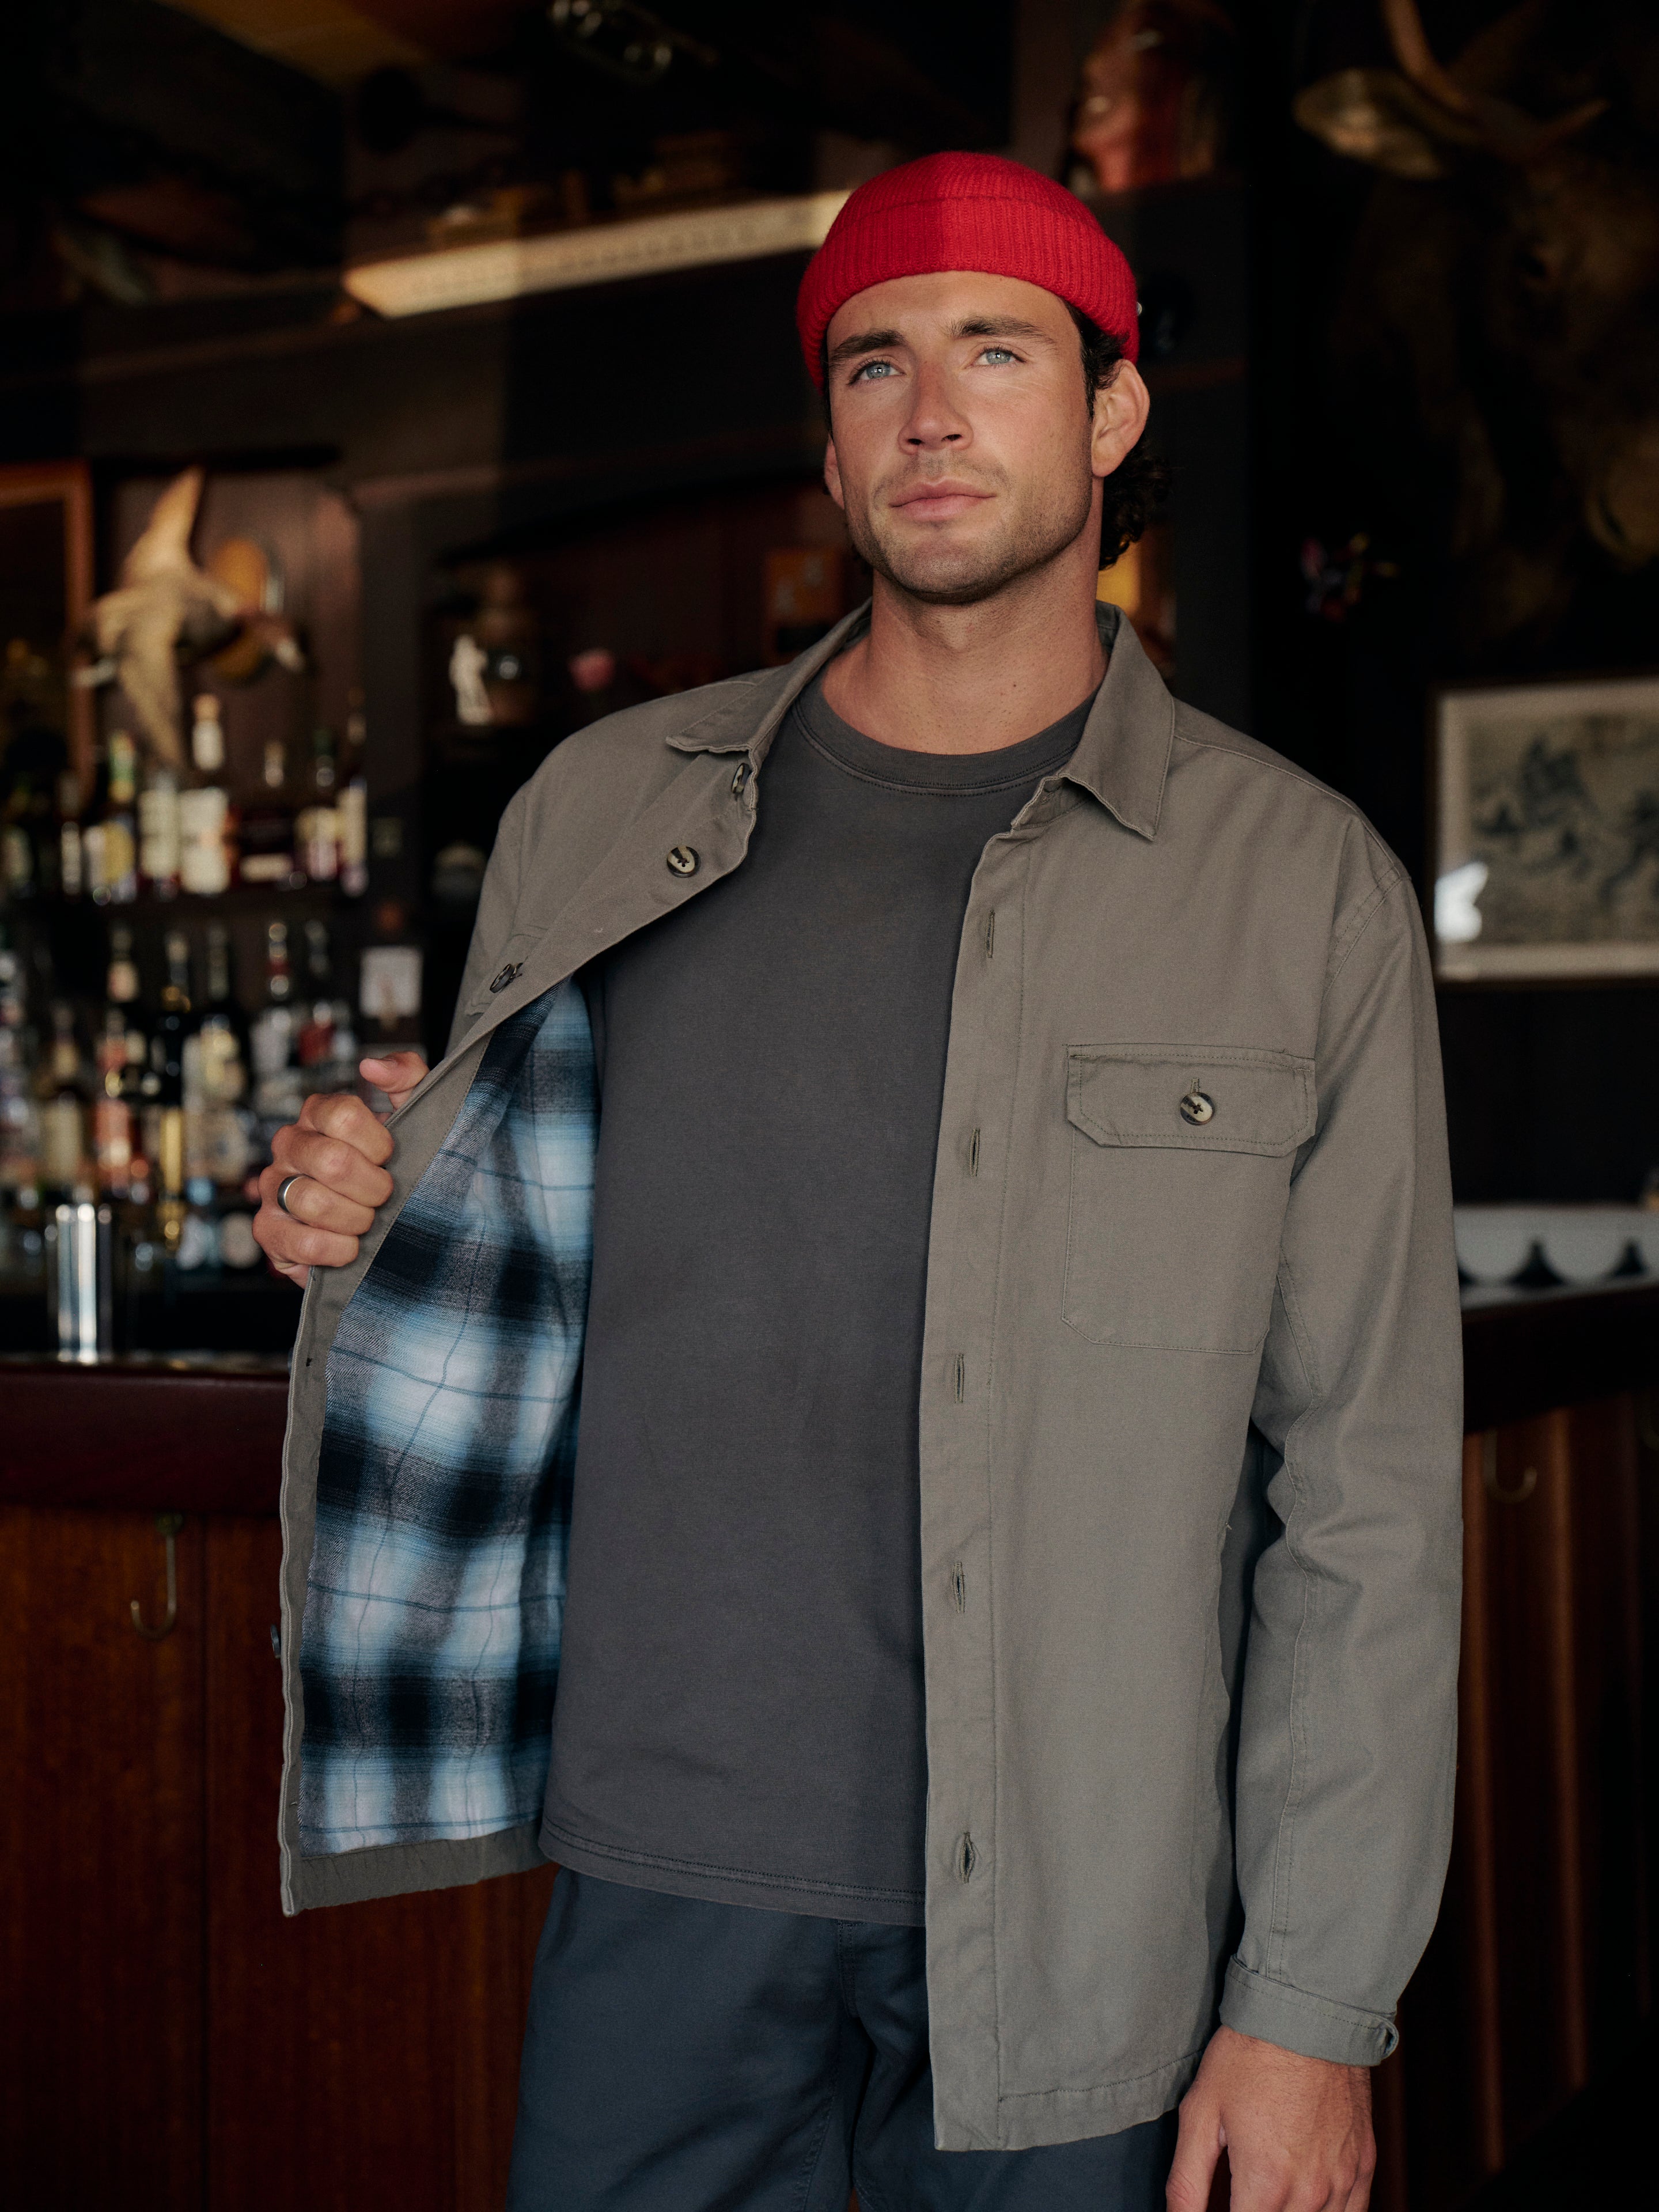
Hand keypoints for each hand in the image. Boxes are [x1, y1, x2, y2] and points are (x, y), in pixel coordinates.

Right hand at [253, 1052, 429, 1287]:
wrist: (381, 1227)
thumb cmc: (392, 1167)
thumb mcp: (413, 1114)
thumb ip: (406, 1076)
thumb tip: (372, 1066)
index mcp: (319, 1113)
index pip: (344, 1114)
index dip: (378, 1144)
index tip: (389, 1158)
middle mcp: (289, 1144)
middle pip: (331, 1160)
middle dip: (373, 1187)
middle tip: (383, 1197)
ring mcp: (273, 1186)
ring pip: (313, 1202)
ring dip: (356, 1219)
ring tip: (367, 1222)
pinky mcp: (268, 1230)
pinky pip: (303, 1243)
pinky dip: (337, 1250)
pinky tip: (349, 1247)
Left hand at [1167, 2026, 1373, 2211]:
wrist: (1307, 2014)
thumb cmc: (1250, 2057)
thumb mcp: (1200, 2113)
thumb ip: (1186, 2183)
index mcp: (1266, 2184)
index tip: (1221, 2204)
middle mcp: (1310, 2193)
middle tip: (1238, 2191)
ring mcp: (1343, 2181)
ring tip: (1266, 2191)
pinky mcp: (1364, 2165)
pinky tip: (1303, 2198)